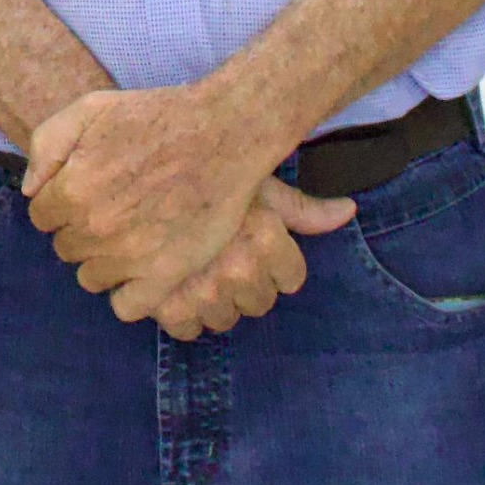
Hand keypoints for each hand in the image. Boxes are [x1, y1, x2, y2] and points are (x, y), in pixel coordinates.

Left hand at [22, 85, 329, 326]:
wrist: (223, 134)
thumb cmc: (156, 116)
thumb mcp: (90, 108)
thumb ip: (47, 144)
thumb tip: (30, 190)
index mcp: (72, 188)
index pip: (42, 217)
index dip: (61, 203)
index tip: (88, 193)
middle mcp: (95, 227)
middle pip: (66, 248)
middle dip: (82, 231)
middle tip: (115, 210)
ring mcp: (129, 255)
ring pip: (91, 278)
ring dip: (104, 262)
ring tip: (131, 236)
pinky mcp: (165, 274)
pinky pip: (126, 307)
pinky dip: (129, 294)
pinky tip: (142, 270)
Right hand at [107, 176, 355, 336]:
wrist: (135, 158)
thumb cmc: (201, 166)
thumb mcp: (255, 183)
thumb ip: (300, 208)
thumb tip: (348, 210)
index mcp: (265, 237)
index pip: (290, 279)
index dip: (275, 263)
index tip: (252, 244)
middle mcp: (237, 267)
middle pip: (254, 303)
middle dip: (240, 284)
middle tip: (218, 256)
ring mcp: (198, 287)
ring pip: (217, 318)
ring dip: (206, 300)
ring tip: (190, 268)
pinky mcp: (158, 300)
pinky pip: (179, 326)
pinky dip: (170, 311)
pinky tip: (165, 283)